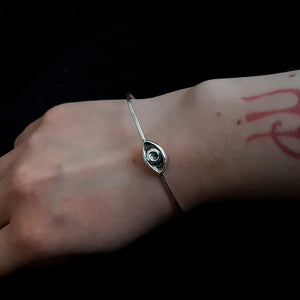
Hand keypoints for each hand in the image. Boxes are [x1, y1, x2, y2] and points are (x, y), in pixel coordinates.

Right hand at [0, 98, 179, 276]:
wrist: (169, 146)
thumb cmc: (142, 205)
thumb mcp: (98, 244)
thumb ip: (51, 246)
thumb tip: (28, 243)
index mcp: (36, 231)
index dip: (1, 257)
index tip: (10, 249)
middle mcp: (21, 187)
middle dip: (1, 218)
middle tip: (28, 213)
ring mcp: (31, 146)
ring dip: (10, 185)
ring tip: (46, 182)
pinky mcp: (46, 118)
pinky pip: (22, 143)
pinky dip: (31, 156)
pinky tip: (62, 154)